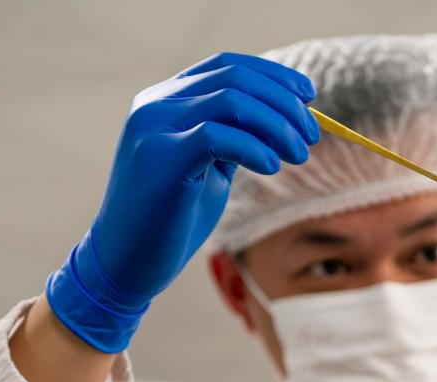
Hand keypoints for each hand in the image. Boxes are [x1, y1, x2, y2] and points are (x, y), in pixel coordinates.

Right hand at [46, 53, 319, 352]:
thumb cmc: (171, 219)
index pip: (227, 65)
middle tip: (311, 134)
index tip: (309, 96)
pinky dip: (254, 147)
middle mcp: (156, 104)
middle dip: (284, 102)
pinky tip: (272, 166)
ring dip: (277, 124)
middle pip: (235, 77)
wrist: (125, 261)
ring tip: (299, 153)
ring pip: (230, 100)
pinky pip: (216, 135)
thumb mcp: (209, 168)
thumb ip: (235, 138)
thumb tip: (288, 120)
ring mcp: (154, 128)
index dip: (274, 76)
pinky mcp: (160, 158)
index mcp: (166, 100)